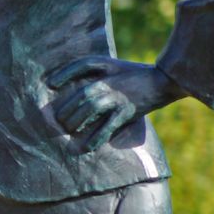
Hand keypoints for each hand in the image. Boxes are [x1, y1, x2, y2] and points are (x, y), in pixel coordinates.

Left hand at [48, 56, 183, 153]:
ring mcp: (118, 98)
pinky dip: (97, 137)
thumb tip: (72, 85)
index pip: (81, 66)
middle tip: (59, 121)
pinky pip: (108, 126)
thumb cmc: (135, 74)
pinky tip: (87, 147)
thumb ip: (95, 71)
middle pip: (83, 95)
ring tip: (69, 130)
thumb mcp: (114, 67)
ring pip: (91, 108)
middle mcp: (110, 83)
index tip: (50, 83)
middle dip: (68, 108)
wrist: (163, 81)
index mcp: (107, 68)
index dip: (64, 73)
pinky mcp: (127, 112)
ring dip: (77, 121)